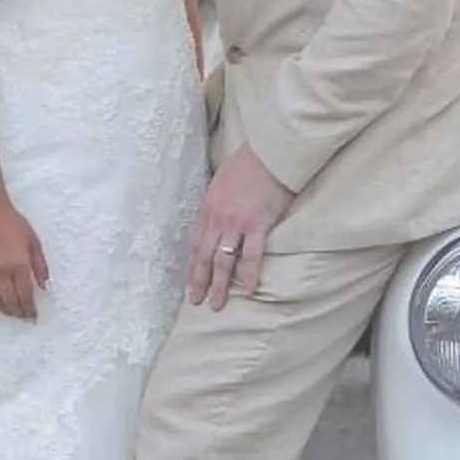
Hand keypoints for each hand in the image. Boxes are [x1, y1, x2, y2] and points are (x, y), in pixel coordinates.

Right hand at [0, 200, 49, 320]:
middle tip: (26, 318)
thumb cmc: (13, 224)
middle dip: (19, 313)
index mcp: (19, 264)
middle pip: (10, 302)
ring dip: (5, 311)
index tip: (34, 317)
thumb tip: (46, 287)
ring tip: (13, 313)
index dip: (30, 309)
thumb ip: (41, 267)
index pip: (25, 295)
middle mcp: (1, 272)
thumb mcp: (34, 242)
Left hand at [188, 146, 293, 309]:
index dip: (192, 267)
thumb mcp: (222, 182)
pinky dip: (249, 275)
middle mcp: (218, 219)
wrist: (269, 154)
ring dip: (219, 285)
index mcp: (209, 209)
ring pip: (223, 261)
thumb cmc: (248, 164)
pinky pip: (251, 256)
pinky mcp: (258, 225)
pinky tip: (247, 291)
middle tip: (196, 302)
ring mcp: (237, 223)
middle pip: (204, 257)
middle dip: (199, 282)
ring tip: (217, 305)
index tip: (191, 283)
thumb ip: (218, 203)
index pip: (196, 244)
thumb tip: (218, 217)